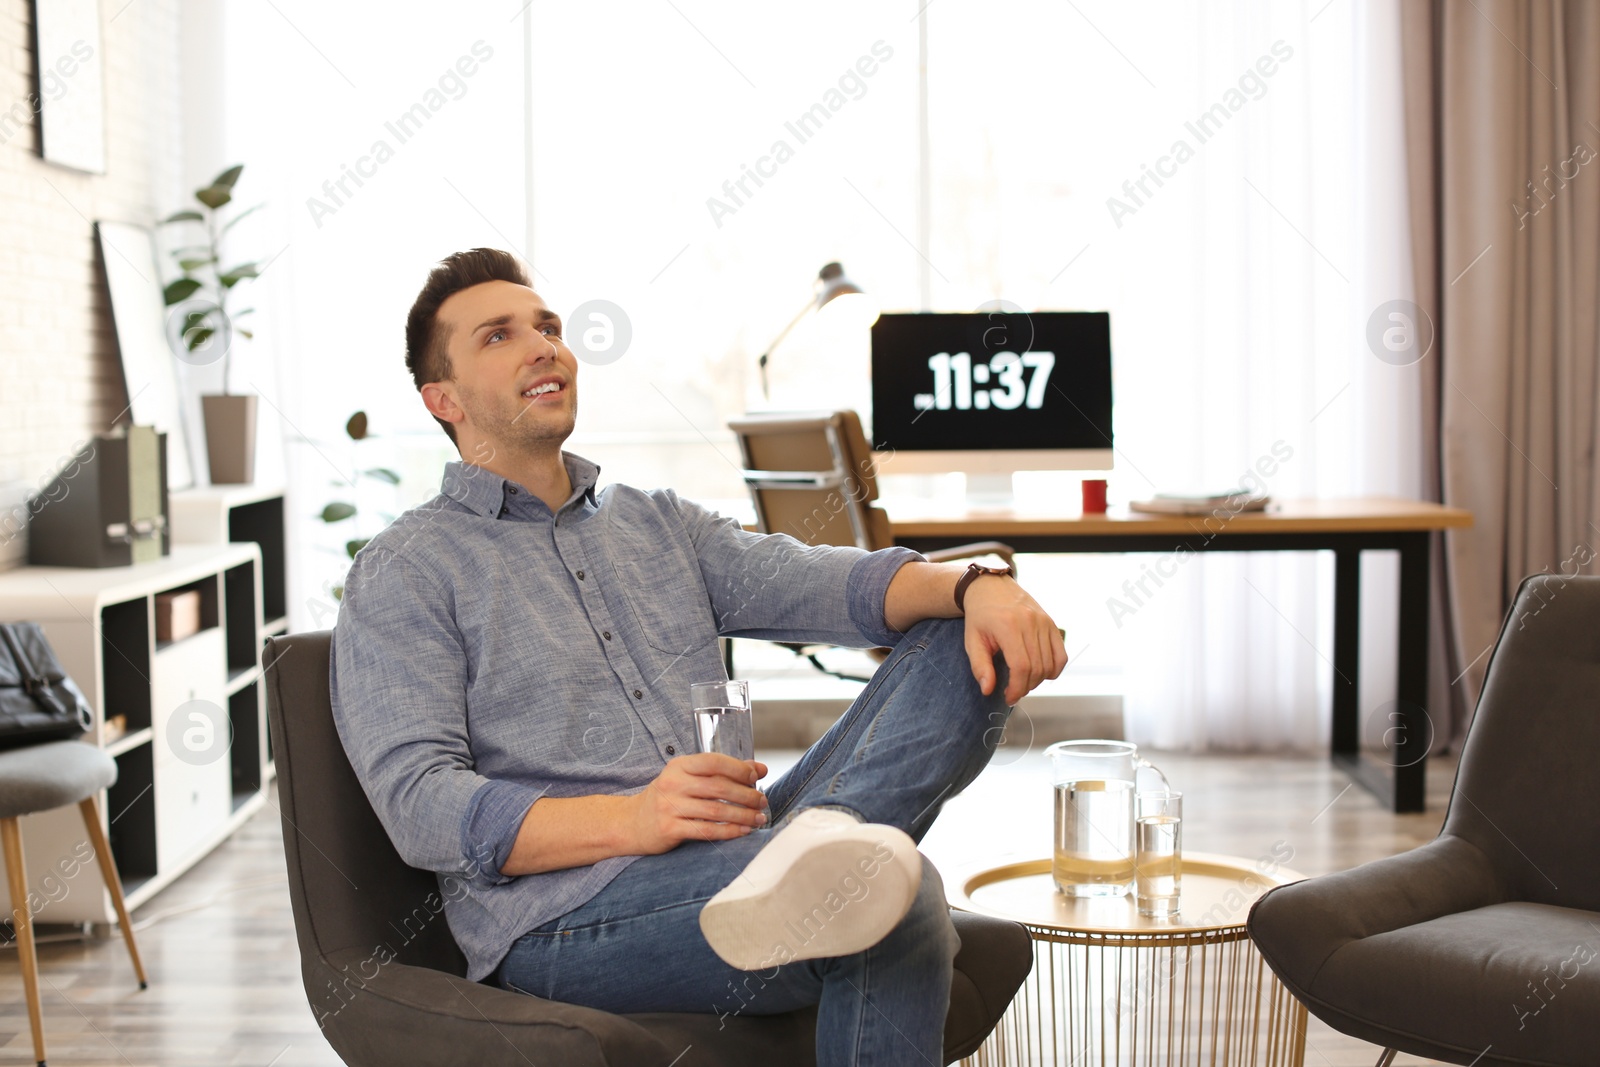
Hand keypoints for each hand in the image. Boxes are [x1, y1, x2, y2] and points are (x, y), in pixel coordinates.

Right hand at [627, 753, 768, 853]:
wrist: (631, 823)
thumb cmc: (668, 798)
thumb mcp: (688, 778)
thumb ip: (722, 772)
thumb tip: (759, 769)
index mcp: (679, 765)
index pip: (713, 762)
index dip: (739, 769)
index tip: (756, 777)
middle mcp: (673, 783)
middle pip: (718, 788)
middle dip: (747, 795)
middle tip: (763, 802)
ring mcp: (669, 807)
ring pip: (716, 811)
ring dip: (742, 816)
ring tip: (758, 818)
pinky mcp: (669, 829)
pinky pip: (706, 831)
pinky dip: (728, 832)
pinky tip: (742, 832)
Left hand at [961, 576, 1067, 704]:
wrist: (991, 587)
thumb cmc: (980, 615)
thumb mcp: (972, 640)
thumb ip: (980, 666)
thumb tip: (988, 690)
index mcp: (1008, 626)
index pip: (1021, 667)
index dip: (1017, 688)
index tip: (1009, 697)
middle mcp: (1030, 622)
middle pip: (1037, 668)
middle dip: (1026, 687)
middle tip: (1013, 692)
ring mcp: (1044, 621)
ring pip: (1050, 663)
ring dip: (1038, 680)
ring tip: (1023, 681)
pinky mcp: (1051, 622)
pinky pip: (1061, 654)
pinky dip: (1054, 669)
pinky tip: (1040, 673)